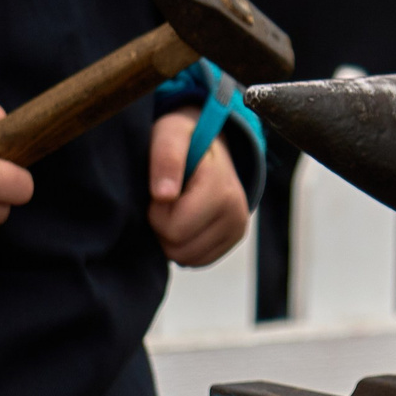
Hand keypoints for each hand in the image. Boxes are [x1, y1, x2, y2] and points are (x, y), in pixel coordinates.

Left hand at [148, 108, 249, 266]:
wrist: (210, 145)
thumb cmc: (186, 139)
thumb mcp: (171, 134)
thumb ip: (166, 158)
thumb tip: (163, 195)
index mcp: (221, 189)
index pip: (174, 230)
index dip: (157, 212)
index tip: (162, 190)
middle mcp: (237, 213)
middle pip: (178, 249)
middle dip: (163, 227)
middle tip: (168, 199)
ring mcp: (238, 229)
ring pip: (186, 259)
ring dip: (171, 237)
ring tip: (177, 207)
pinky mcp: (233, 240)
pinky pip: (196, 261)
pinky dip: (183, 244)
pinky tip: (186, 219)